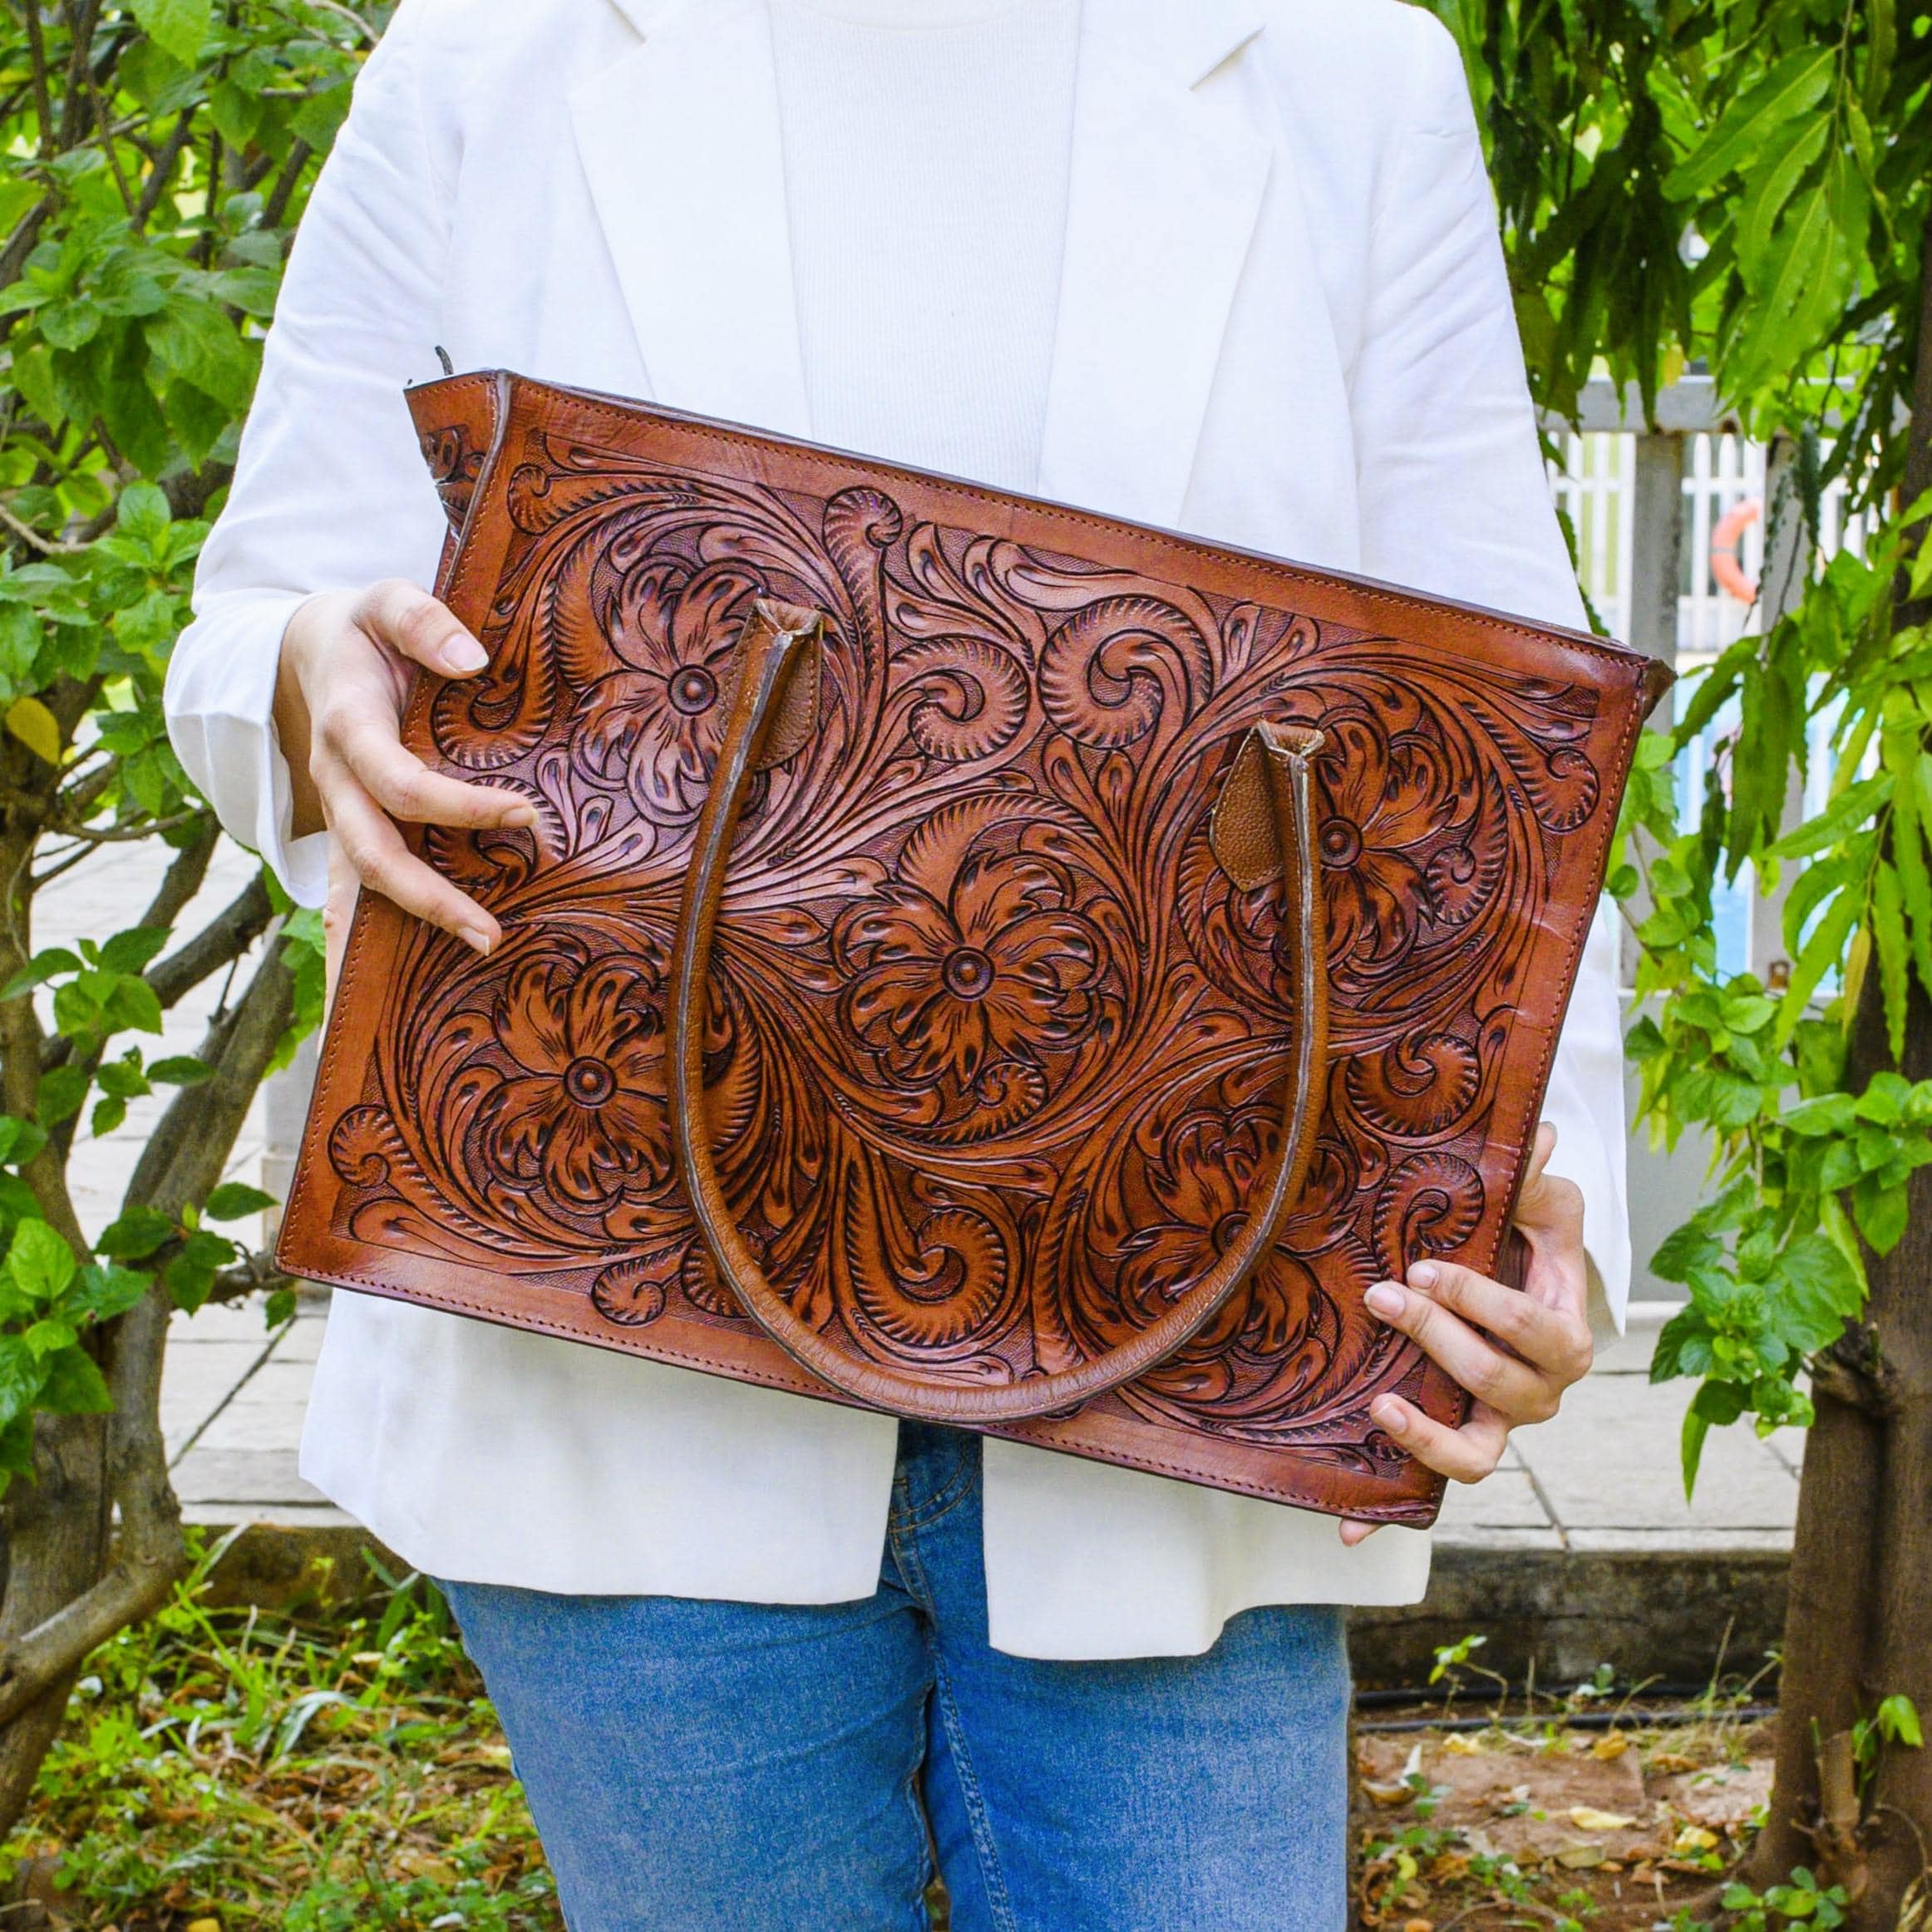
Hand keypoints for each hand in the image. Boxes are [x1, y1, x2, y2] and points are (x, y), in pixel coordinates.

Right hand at [275, 578, 534, 953]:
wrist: (307, 649)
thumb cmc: (363, 628)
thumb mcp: (386, 599)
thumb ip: (423, 620)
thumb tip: (473, 659)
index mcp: (349, 726)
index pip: (400, 783)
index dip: (459, 805)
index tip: (525, 813)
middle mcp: (335, 780)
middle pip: (373, 853)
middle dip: (429, 898)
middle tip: (492, 934)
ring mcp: (337, 811)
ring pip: (360, 881)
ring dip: (410, 923)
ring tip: (474, 952)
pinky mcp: (346, 828)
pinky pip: (351, 888)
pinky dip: (362, 936)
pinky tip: (394, 975)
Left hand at [1338, 1121, 1591, 1545]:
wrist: (1511, 1283)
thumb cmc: (1527, 1243)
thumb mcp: (1541, 1206)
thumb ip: (1537, 1178)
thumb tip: (1538, 1135)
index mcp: (1563, 1334)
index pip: (1535, 1330)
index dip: (1483, 1304)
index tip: (1427, 1269)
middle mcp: (1537, 1391)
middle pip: (1499, 1385)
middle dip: (1441, 1341)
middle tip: (1387, 1299)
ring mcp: (1493, 1424)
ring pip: (1476, 1456)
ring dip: (1428, 1440)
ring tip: (1383, 1407)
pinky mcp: (1450, 1443)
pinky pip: (1426, 1493)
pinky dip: (1389, 1515)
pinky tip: (1349, 1524)